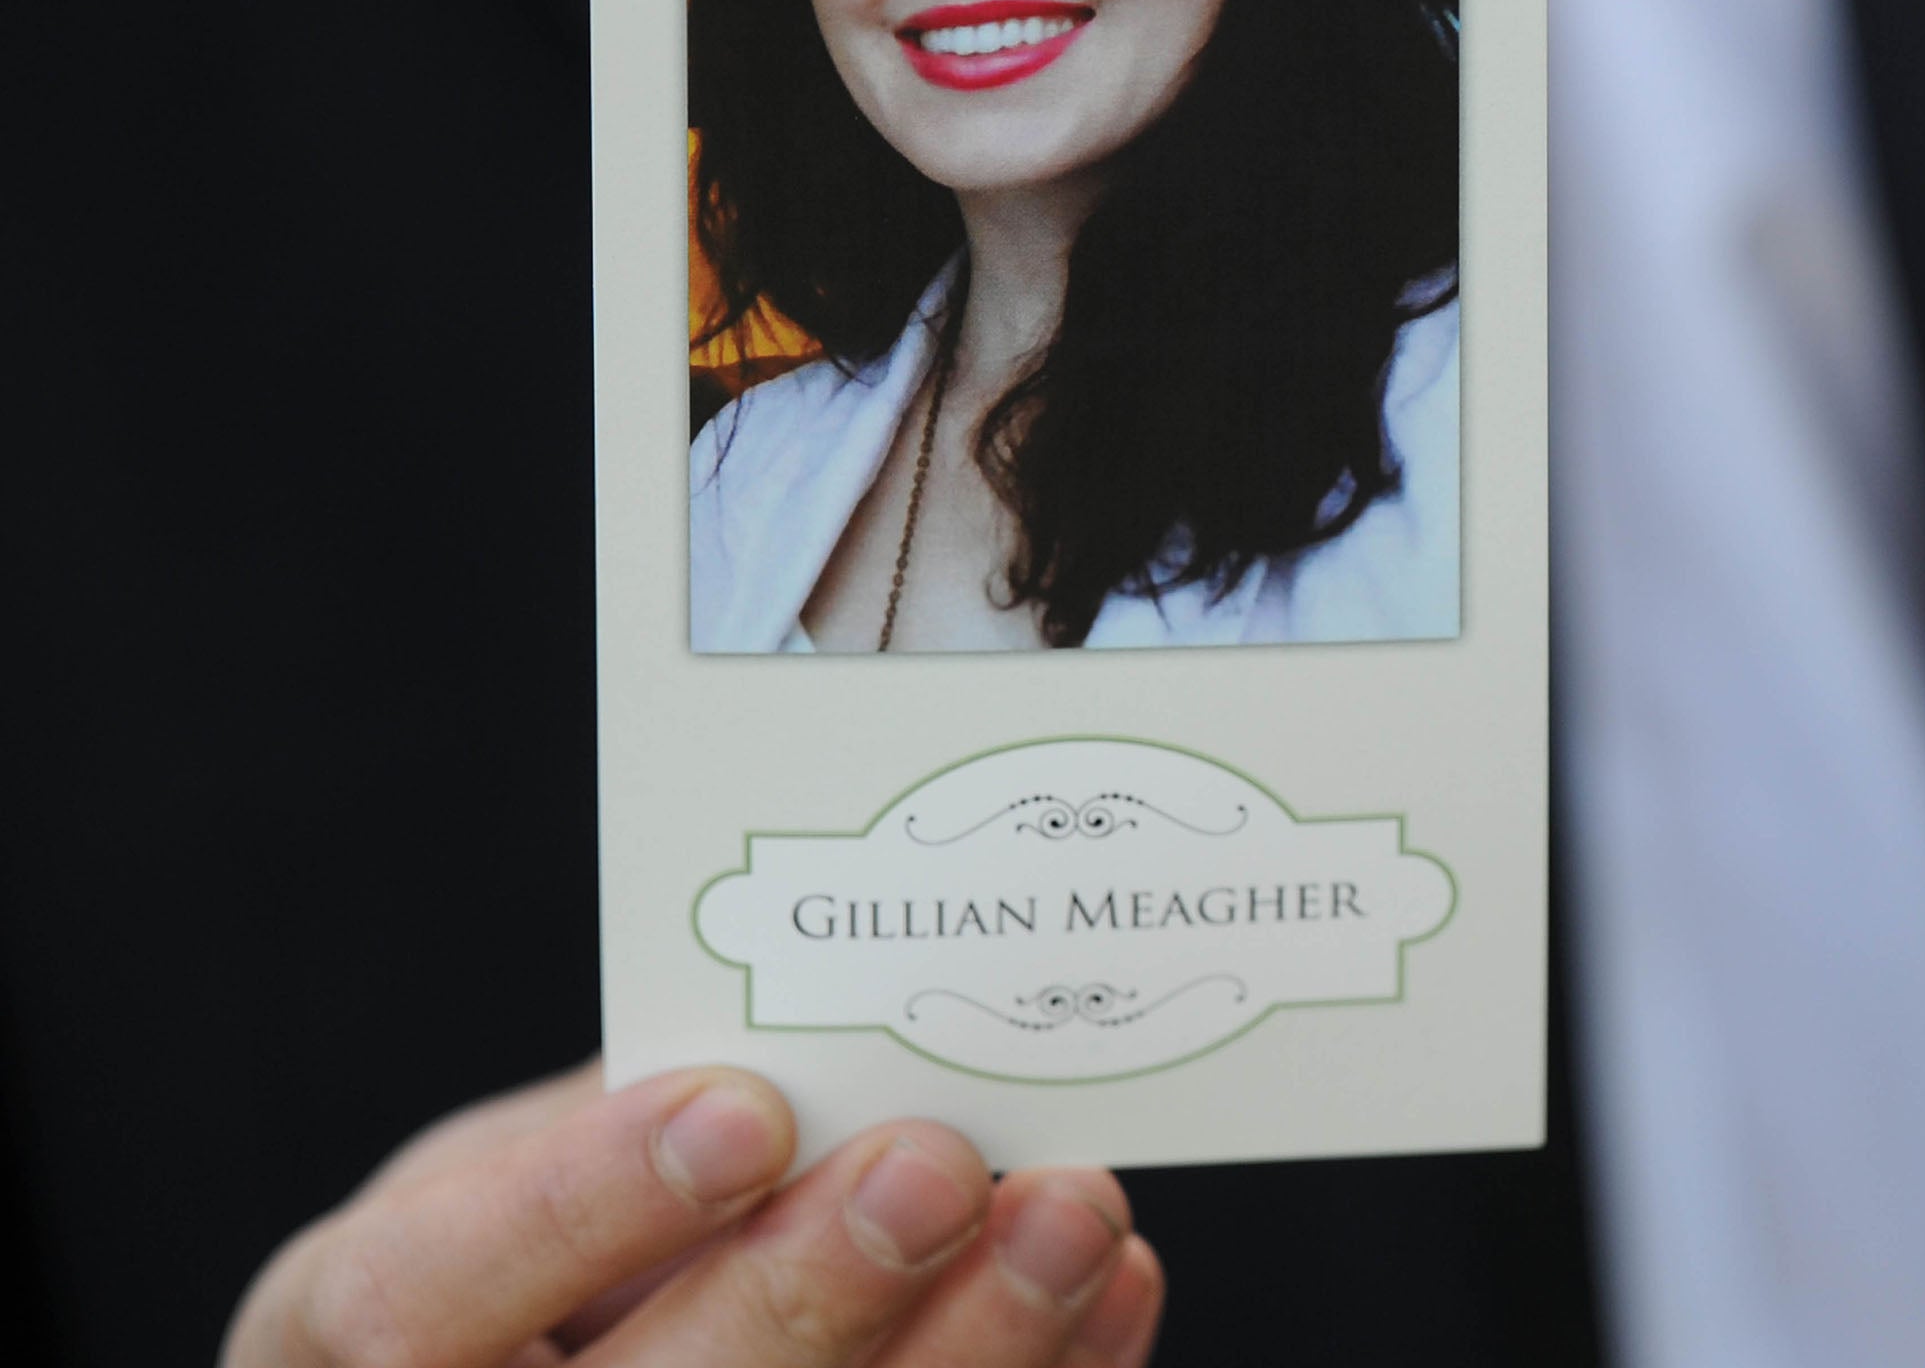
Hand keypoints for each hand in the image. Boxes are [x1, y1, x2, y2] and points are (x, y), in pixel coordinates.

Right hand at [221, 1059, 1162, 1367]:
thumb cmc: (493, 1269)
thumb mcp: (492, 1172)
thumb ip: (610, 1123)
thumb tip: (813, 1041)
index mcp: (362, 1343)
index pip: (425, 1299)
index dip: (585, 1206)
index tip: (743, 1110)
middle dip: (811, 1288)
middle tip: (937, 1163)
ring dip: (972, 1355)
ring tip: (1073, 1218)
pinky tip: (1108, 1295)